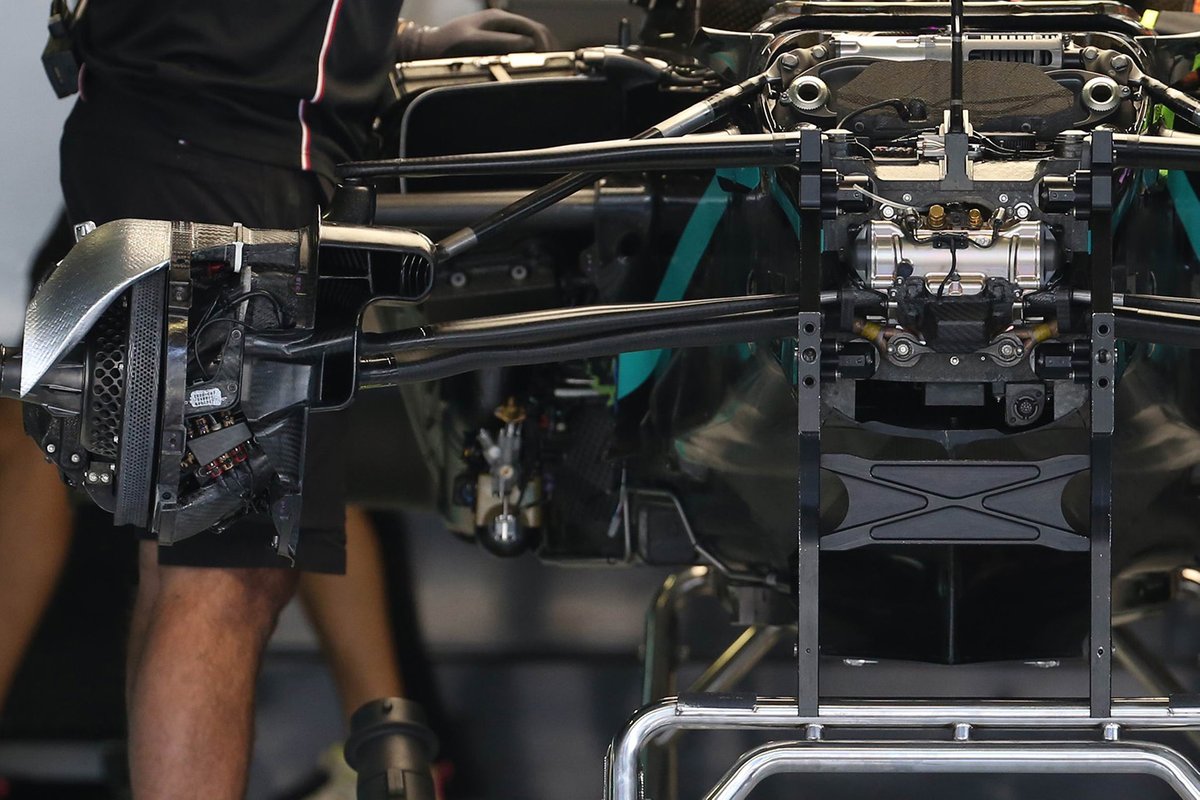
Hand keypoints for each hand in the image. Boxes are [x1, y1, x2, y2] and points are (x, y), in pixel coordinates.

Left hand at [397, 10, 557, 60]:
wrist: (427, 48)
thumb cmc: (447, 46)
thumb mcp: (473, 43)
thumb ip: (501, 42)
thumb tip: (530, 45)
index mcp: (498, 19)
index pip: (533, 29)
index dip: (545, 46)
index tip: (550, 65)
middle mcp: (501, 23)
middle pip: (536, 33)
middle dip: (547, 50)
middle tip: (554, 71)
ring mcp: (498, 32)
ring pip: (530, 41)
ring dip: (540, 54)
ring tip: (546, 73)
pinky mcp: (495, 43)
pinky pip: (519, 48)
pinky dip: (529, 58)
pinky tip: (531, 71)